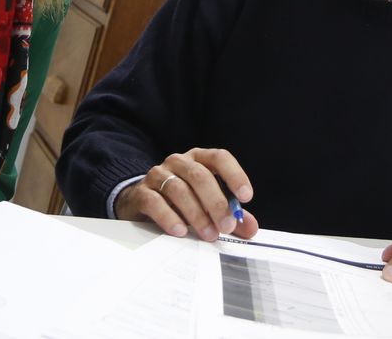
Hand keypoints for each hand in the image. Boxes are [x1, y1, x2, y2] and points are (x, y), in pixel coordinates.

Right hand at [114, 147, 257, 241]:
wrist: (141, 200)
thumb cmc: (181, 199)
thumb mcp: (207, 203)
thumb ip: (229, 213)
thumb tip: (251, 228)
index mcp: (199, 159)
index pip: (219, 157)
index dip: (234, 175)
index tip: (246, 197)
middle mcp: (178, 162)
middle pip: (199, 176)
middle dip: (216, 202)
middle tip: (227, 226)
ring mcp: (158, 175)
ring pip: (179, 190)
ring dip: (197, 214)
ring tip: (208, 234)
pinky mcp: (141, 192)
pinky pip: (155, 202)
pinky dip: (169, 217)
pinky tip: (180, 231)